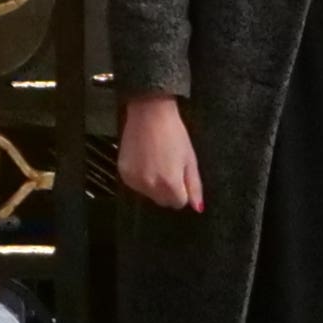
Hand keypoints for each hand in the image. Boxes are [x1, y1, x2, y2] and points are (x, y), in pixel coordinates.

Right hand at [117, 93, 202, 212]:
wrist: (149, 114)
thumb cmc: (173, 133)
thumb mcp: (190, 159)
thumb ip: (194, 186)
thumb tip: (198, 208)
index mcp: (170, 183)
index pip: (179, 202)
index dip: (182, 190)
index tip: (180, 175)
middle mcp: (151, 186)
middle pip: (163, 201)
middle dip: (168, 190)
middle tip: (168, 167)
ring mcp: (135, 181)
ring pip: (149, 195)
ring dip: (154, 185)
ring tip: (156, 162)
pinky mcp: (124, 174)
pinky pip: (136, 186)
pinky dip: (141, 178)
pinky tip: (144, 161)